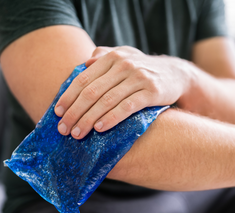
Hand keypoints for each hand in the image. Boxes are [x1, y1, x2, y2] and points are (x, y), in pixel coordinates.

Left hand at [54, 46, 190, 138]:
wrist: (176, 74)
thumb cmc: (143, 70)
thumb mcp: (124, 57)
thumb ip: (103, 57)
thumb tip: (83, 64)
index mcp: (111, 58)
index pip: (83, 79)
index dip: (68, 97)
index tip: (57, 113)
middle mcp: (123, 65)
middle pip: (91, 92)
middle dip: (74, 112)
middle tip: (63, 129)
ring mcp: (138, 78)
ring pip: (106, 101)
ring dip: (88, 119)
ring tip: (77, 134)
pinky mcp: (151, 92)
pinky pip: (127, 107)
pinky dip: (111, 118)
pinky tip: (100, 129)